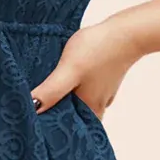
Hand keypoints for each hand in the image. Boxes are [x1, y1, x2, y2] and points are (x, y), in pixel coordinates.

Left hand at [29, 9, 145, 119]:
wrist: (127, 31)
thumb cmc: (98, 50)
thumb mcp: (68, 71)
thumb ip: (51, 91)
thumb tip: (32, 110)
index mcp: (89, 110)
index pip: (66, 128)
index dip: (49, 126)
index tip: (32, 119)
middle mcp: (98, 105)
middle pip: (72, 115)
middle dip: (55, 112)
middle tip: (33, 106)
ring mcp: (102, 92)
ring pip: (78, 101)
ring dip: (64, 97)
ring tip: (45, 90)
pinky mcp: (104, 78)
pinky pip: (85, 87)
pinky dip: (74, 85)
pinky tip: (64, 76)